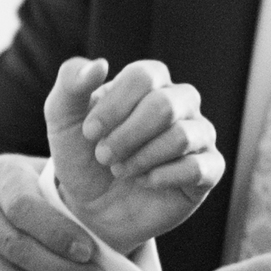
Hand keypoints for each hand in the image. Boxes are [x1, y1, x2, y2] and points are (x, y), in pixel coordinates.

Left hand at [47, 57, 224, 254]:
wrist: (92, 206)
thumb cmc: (82, 155)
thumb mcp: (63, 119)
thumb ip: (71, 84)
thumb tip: (100, 64)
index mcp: (148, 82)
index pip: (143, 76)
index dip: (114, 106)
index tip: (89, 133)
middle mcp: (180, 102)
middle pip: (165, 105)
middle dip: (126, 136)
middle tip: (104, 156)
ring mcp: (198, 135)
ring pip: (182, 136)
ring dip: (142, 158)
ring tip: (121, 170)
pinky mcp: (208, 170)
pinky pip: (198, 167)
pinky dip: (162, 177)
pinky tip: (145, 182)